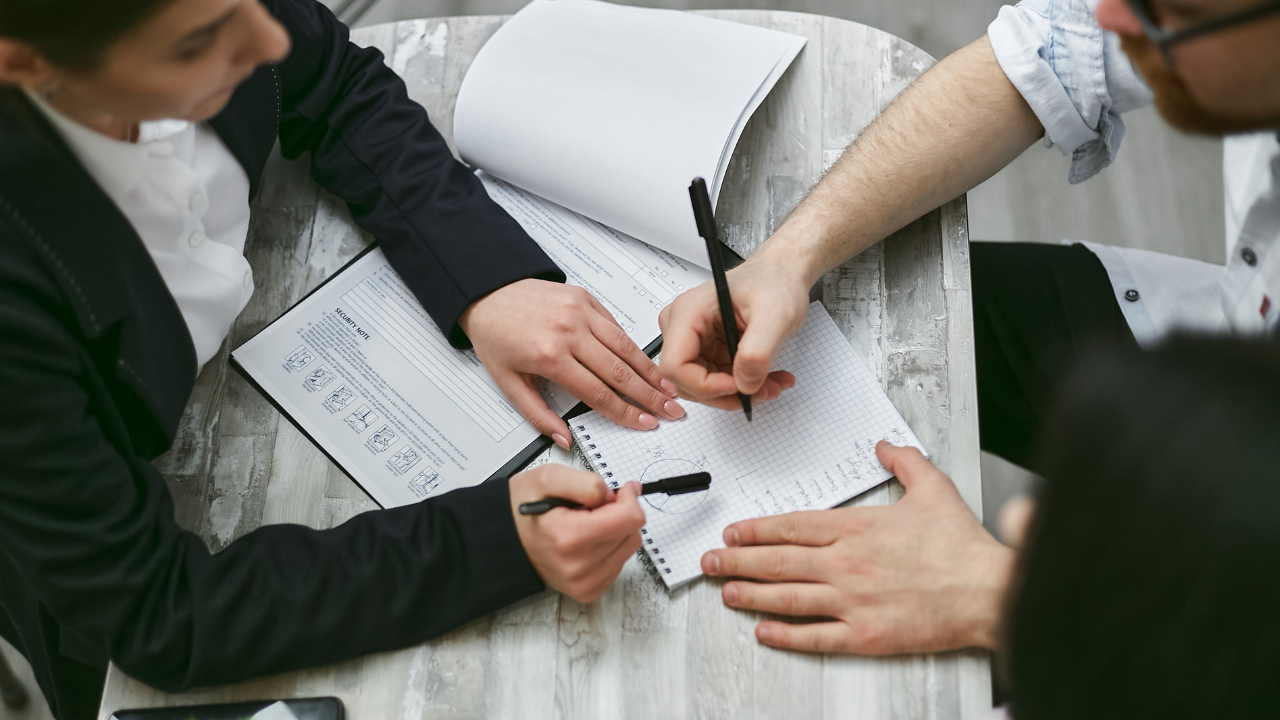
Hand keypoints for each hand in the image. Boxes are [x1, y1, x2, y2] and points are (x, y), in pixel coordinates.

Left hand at [461, 280, 683, 446]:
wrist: (488, 294)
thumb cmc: (496, 336)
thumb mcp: (508, 383)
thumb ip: (538, 415)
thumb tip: (564, 438)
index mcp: (549, 356)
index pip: (598, 393)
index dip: (626, 412)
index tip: (644, 422)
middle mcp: (569, 331)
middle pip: (620, 372)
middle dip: (650, 396)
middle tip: (670, 410)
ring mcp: (581, 311)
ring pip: (625, 347)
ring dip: (650, 371)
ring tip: (667, 388)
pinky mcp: (586, 298)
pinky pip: (616, 326)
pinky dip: (632, 346)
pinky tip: (645, 362)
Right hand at [510, 464, 644, 602]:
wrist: (504, 540)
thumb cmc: (524, 509)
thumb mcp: (549, 477)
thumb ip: (587, 482)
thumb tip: (616, 496)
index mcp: (569, 537)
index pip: (630, 519)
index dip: (628, 498)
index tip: (619, 491)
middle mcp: (578, 566)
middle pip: (632, 532)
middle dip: (618, 513)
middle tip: (591, 507)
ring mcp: (584, 583)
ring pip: (628, 547)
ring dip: (614, 530)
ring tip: (585, 524)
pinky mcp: (588, 591)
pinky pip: (618, 563)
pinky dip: (609, 547)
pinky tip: (586, 541)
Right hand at [657, 257, 804, 409]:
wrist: (781, 276)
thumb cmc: (774, 282)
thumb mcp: (775, 315)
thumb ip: (758, 351)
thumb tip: (744, 383)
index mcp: (689, 312)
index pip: (674, 365)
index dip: (704, 385)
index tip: (737, 386)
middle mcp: (684, 326)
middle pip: (686, 382)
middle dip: (726, 394)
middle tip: (761, 390)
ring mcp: (693, 340)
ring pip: (702, 387)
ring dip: (738, 393)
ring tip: (770, 384)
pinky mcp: (707, 350)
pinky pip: (716, 381)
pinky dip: (742, 386)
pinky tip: (765, 378)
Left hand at [700, 442, 1014, 653]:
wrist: (989, 592)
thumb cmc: (962, 547)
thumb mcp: (933, 488)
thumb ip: (903, 462)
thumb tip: (883, 445)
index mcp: (856, 529)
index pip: (792, 526)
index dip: (756, 529)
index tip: (733, 532)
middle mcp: (846, 564)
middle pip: (778, 561)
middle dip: (737, 561)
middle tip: (709, 562)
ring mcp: (853, 602)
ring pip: (787, 598)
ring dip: (751, 595)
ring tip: (725, 593)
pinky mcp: (866, 635)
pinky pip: (815, 637)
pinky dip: (785, 636)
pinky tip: (764, 632)